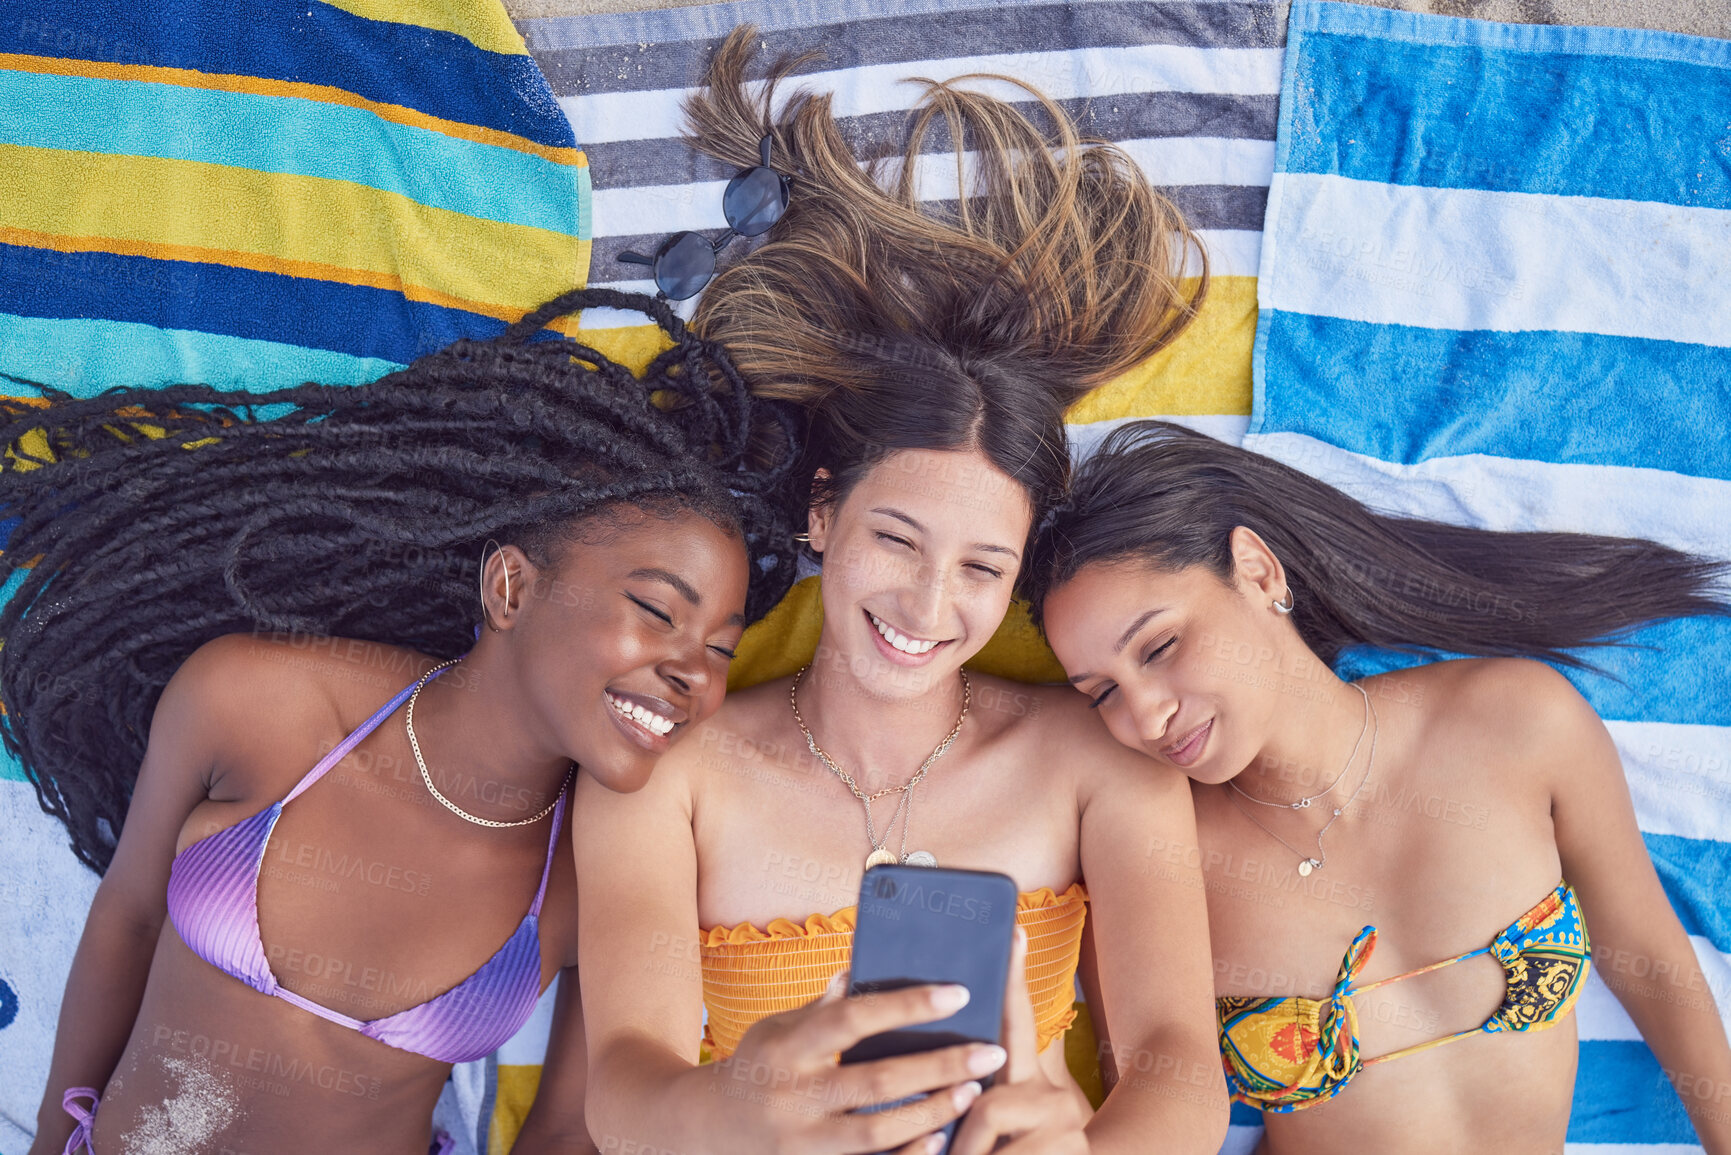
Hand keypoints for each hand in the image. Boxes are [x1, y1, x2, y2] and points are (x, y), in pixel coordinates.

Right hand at [703, 971, 1010, 1154]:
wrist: (704, 1133)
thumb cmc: (757, 1068)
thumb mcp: (779, 1029)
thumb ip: (825, 1007)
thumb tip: (863, 965)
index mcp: (786, 1047)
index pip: (852, 1019)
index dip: (906, 1005)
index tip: (958, 993)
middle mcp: (791, 1096)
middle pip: (875, 1081)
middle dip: (940, 1066)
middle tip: (990, 1051)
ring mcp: (800, 1143)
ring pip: (876, 1133)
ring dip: (932, 1113)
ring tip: (974, 1092)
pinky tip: (940, 1141)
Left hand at [948, 927, 1091, 1154]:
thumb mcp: (998, 1129)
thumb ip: (973, 1095)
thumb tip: (932, 1064)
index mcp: (1031, 1085)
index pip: (1019, 1024)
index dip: (1012, 978)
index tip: (1012, 928)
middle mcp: (1055, 1103)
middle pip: (988, 1105)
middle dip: (960, 1142)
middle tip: (946, 1153)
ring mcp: (1066, 1135)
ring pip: (989, 1133)